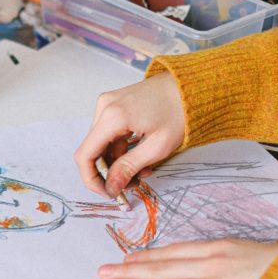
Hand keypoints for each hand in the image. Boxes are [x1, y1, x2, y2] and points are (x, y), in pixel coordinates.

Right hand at [73, 72, 184, 198]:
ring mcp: (108, 104)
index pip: (85, 155)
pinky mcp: (114, 105)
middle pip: (92, 150)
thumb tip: (111, 187)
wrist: (192, 86)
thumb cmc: (181, 112)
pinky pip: (109, 133)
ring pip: (101, 143)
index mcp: (112, 117)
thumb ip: (129, 168)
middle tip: (129, 187)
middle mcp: (104, 107)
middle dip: (108, 173)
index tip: (107, 192)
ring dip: (116, 162)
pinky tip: (138, 158)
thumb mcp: (158, 146)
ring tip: (140, 173)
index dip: (91, 179)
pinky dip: (120, 149)